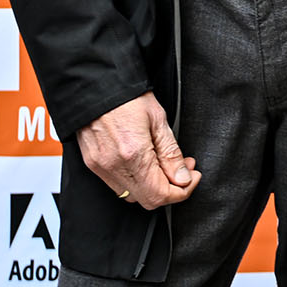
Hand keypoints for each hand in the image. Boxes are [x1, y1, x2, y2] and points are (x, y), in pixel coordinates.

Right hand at [77, 93, 197, 209]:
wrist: (95, 86)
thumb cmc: (126, 96)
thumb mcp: (159, 119)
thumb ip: (171, 153)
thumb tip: (182, 177)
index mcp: (133, 154)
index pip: (161, 194)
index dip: (183, 191)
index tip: (192, 177)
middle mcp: (114, 166)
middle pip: (148, 200)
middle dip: (172, 189)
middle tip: (184, 170)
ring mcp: (100, 167)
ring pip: (133, 196)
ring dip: (154, 186)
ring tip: (165, 164)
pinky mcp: (93, 165)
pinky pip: (118, 186)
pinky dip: (137, 181)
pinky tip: (146, 164)